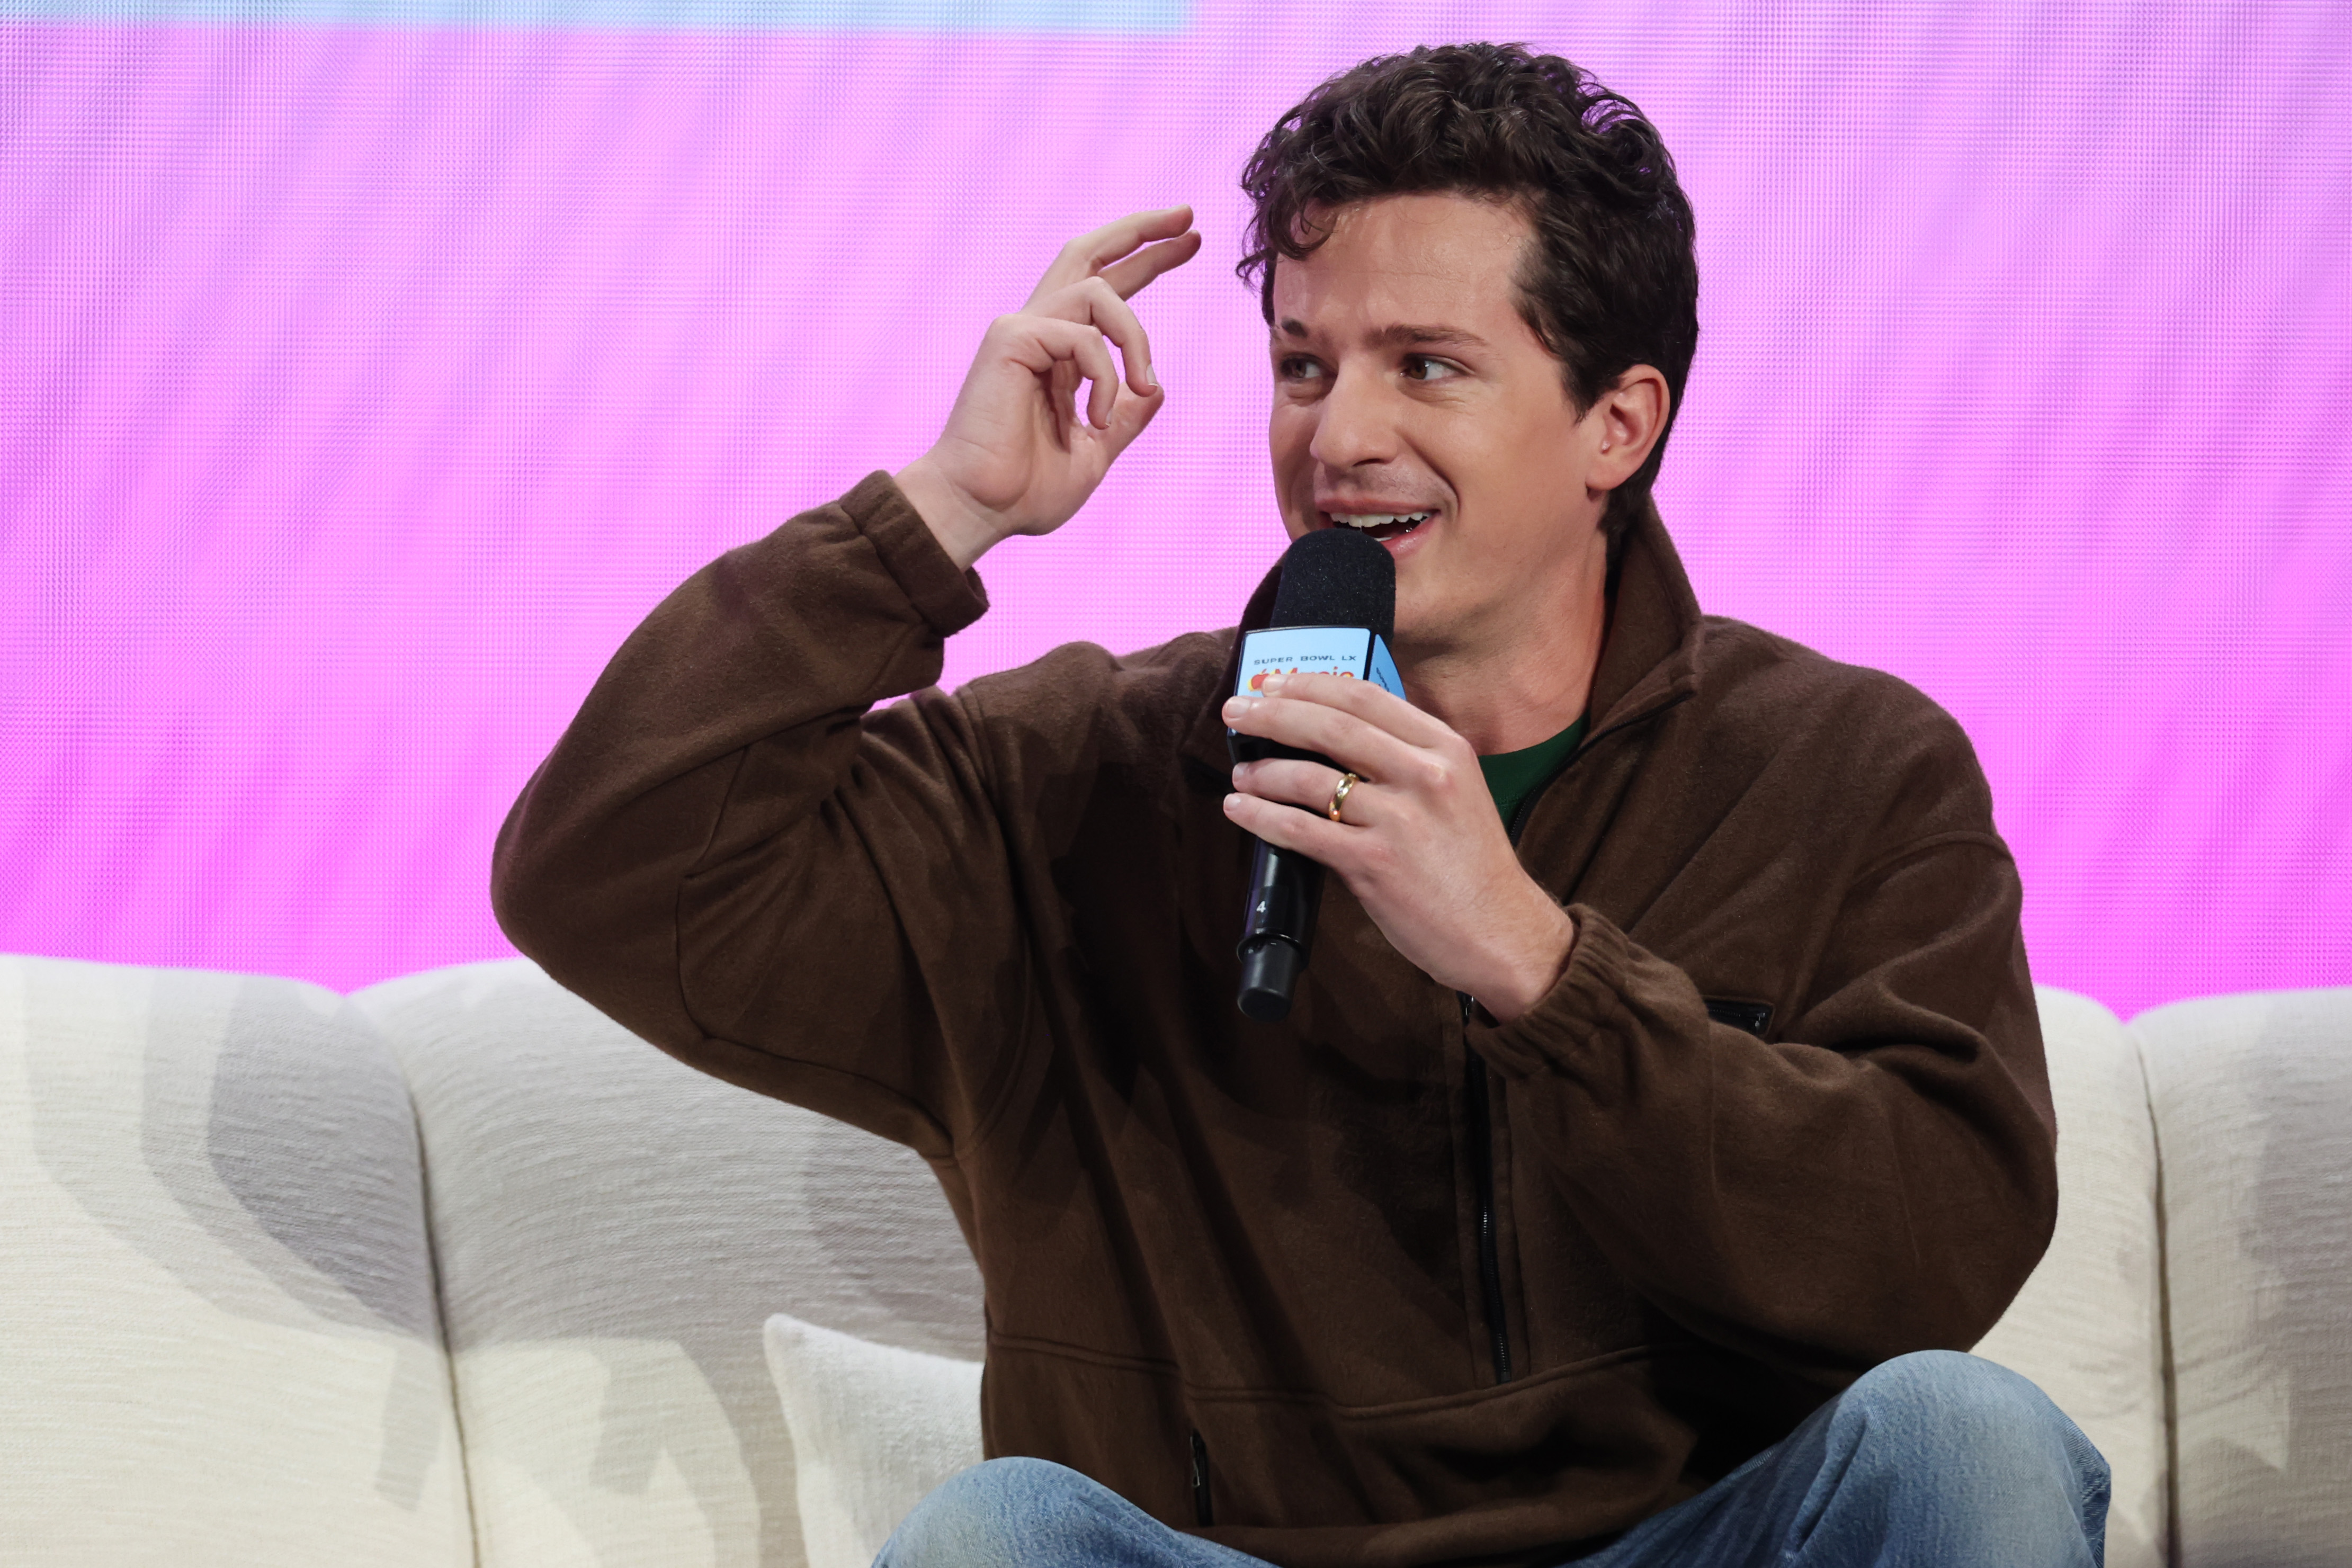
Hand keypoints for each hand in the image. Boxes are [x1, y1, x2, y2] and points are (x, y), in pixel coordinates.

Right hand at [897, 206, 1202, 568]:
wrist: (980, 509)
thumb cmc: (1026, 490)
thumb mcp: (1095, 452)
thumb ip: (1125, 419)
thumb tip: (1156, 389)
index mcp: (1056, 354)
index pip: (1104, 289)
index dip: (1146, 261)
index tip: (1189, 241)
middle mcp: (1036, 330)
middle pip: (1089, 255)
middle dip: (1141, 232)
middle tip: (1188, 216)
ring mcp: (1020, 330)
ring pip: (1098, 292)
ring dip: (1135, 338)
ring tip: (1140, 386)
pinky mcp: (1010, 339)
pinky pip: (1082, 335)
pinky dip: (1104, 375)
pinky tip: (1095, 417)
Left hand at [1221, 672, 1576, 1021]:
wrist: (1501, 932)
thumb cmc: (1471, 864)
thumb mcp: (1456, 790)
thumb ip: (1406, 757)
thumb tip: (1333, 730)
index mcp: (1446, 748)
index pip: (1365, 697)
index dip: (1310, 684)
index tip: (1273, 683)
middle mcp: (1425, 775)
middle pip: (1330, 726)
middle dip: (1271, 714)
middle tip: (1235, 711)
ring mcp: (1399, 820)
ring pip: (1308, 778)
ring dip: (1262, 771)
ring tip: (1241, 772)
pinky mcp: (1375, 864)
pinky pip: (1299, 830)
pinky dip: (1260, 816)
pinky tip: (1241, 810)